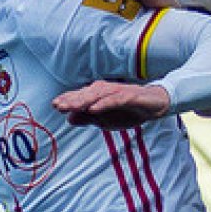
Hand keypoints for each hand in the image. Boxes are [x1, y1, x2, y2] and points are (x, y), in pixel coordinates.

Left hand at [53, 80, 170, 127]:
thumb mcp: (106, 120)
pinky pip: (114, 100)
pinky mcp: (129, 96)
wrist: (156, 105)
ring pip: (97, 95)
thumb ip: (88, 119)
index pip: (81, 97)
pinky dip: (103, 104)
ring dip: (83, 101)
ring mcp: (118, 92)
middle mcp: (106, 90)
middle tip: (58, 106)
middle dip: (71, 100)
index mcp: (99, 96)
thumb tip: (69, 119)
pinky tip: (93, 109)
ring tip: (71, 107)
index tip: (54, 105)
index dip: (68, 100)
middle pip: (86, 94)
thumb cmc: (129, 111)